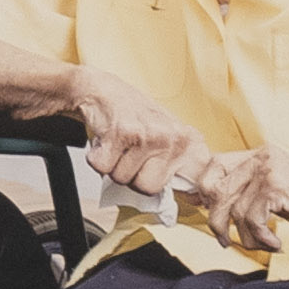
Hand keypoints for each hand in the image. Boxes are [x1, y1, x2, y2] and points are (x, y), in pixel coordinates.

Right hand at [67, 69, 215, 206]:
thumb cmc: (135, 118)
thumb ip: (177, 164)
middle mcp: (173, 138)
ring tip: (118, 146)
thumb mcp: (167, 137)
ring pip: (122, 178)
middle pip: (147, 188)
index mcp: (188, 142)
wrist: (104, 91)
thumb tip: (191, 196)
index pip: (191, 180)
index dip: (175, 189)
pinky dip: (96, 158)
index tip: (176, 189)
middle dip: (132, 177)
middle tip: (130, 156)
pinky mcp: (121, 134)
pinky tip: (106, 141)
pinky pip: (102, 167)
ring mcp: (148, 135)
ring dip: (112, 166)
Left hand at [171, 148, 279, 253]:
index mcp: (259, 154)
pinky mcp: (276, 188)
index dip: (203, 190)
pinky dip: (261, 239)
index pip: (215, 165)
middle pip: (215, 188)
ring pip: (233, 210)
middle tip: (226, 238)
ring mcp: (268, 171)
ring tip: (264, 243)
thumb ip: (245, 190)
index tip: (206, 210)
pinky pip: (252, 220)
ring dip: (246, 237)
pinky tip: (275, 243)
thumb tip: (206, 202)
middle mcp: (262, 158)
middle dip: (217, 219)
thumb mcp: (277, 189)